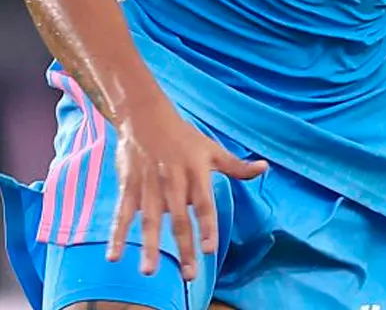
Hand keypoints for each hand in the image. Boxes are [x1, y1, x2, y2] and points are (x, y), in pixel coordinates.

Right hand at [107, 102, 267, 280]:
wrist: (146, 118)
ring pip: (150, 221)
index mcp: (196, 175)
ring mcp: (149, 187)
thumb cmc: (184, 136)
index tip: (210, 249)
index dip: (207, 227)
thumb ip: (236, 166)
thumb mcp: (213, 149)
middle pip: (179, 220)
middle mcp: (173, 184)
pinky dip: (117, 235)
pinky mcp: (129, 188)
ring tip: (149, 271)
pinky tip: (113, 256)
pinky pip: (122, 214)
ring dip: (149, 247)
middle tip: (189, 274)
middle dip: (184, 248)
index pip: (204, 206)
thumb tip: (265, 168)